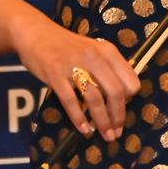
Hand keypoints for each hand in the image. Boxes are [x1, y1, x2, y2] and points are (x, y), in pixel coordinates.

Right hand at [12, 16, 139, 142]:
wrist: (37, 34)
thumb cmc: (68, 46)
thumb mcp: (94, 50)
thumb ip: (108, 68)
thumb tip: (123, 96)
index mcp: (107, 51)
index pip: (130, 80)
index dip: (129, 99)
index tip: (123, 109)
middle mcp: (94, 57)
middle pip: (115, 92)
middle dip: (118, 116)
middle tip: (117, 132)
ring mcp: (74, 66)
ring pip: (94, 99)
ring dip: (102, 121)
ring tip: (105, 135)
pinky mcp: (55, 75)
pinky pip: (71, 101)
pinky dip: (79, 119)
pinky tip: (84, 130)